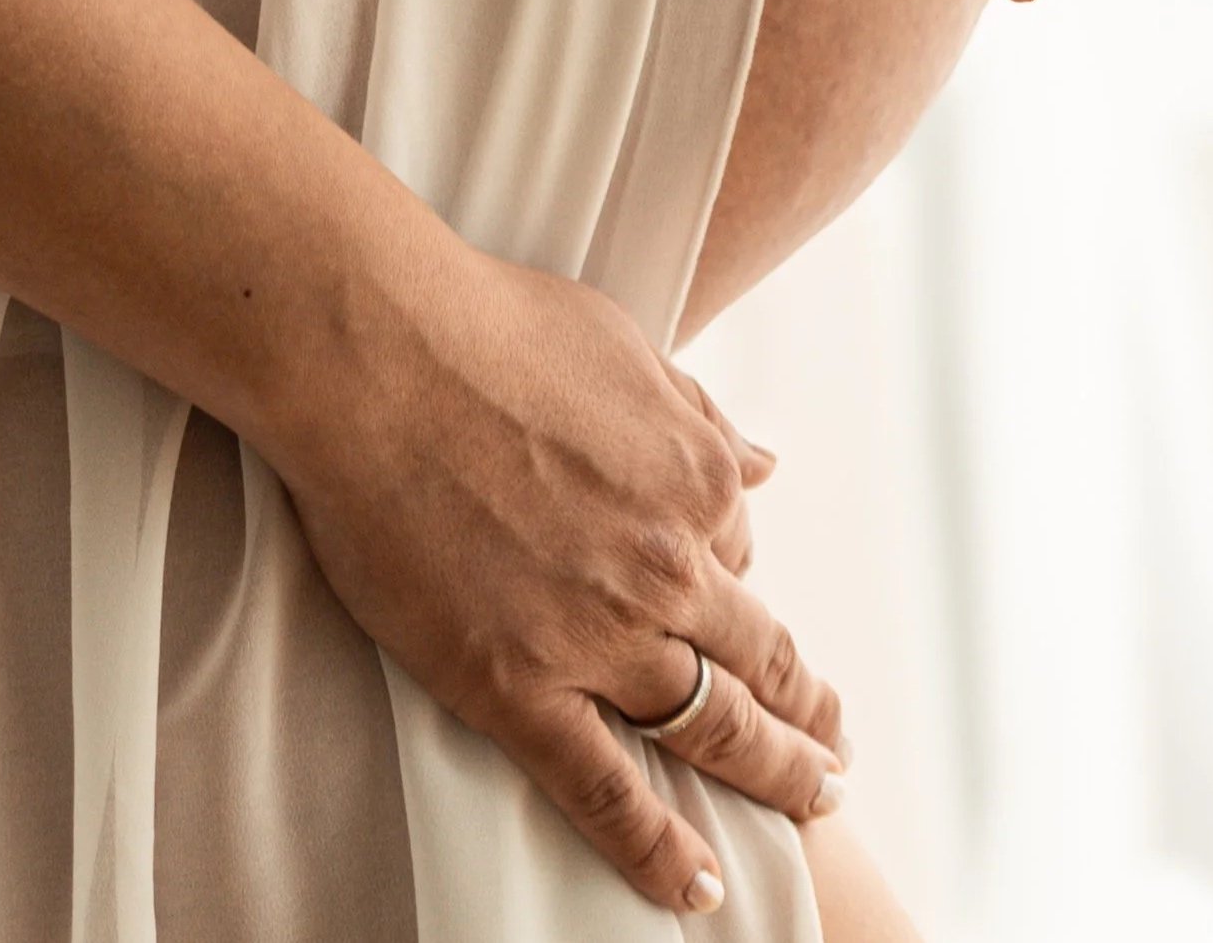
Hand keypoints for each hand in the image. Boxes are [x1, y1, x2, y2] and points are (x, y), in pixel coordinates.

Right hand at [270, 247, 849, 913]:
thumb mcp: (626, 348)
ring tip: (808, 803)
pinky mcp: (517, 687)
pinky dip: (658, 849)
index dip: (732, 574)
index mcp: (697, 478)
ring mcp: (598, 634)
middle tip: (832, 749)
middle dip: (805, 710)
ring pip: (709, 728)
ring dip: (772, 773)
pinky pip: (605, 790)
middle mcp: (669, 565)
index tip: (733, 600)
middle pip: (759, 657)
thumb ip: (697, 416)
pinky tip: (696, 885)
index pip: (737, 547)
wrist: (380, 356)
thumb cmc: (489, 327)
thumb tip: (763, 460)